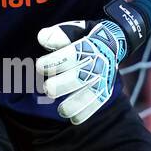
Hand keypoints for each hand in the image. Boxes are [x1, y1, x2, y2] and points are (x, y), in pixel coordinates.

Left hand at [36, 0, 145, 124]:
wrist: (110, 43)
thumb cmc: (82, 38)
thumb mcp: (71, 30)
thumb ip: (56, 35)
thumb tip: (42, 38)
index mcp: (87, 47)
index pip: (70, 55)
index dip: (53, 62)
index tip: (39, 66)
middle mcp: (97, 63)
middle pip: (79, 78)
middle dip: (60, 85)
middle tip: (48, 89)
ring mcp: (102, 78)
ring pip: (90, 95)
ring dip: (74, 105)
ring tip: (61, 111)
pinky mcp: (105, 90)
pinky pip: (97, 104)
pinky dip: (86, 113)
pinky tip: (74, 119)